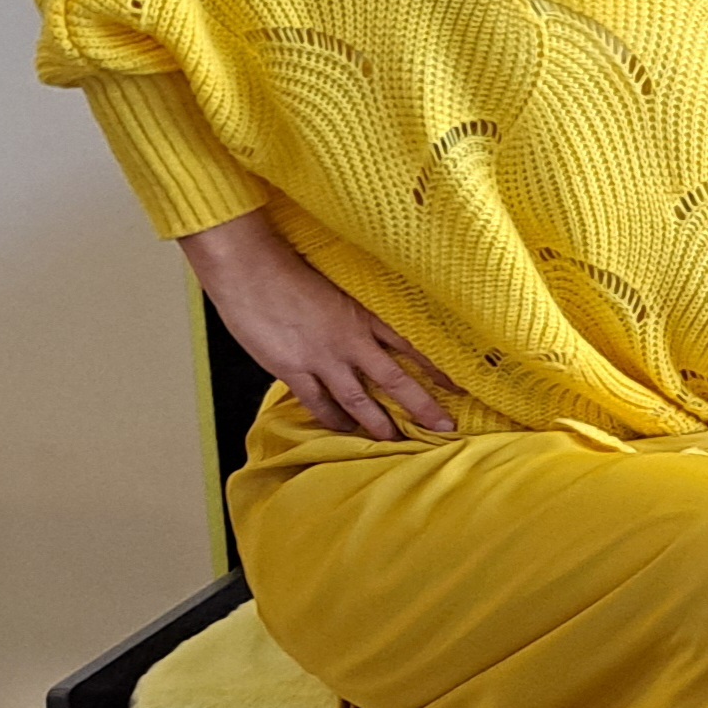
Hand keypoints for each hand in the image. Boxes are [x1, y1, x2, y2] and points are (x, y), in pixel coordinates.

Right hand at [179, 212, 453, 439]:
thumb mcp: (336, 283)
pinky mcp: (294, 369)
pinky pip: (319, 402)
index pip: (412, 345)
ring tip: (395, 440)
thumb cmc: (289, 266)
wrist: (248, 266)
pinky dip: (333, 418)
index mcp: (364, 315)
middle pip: (395, 379)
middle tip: (445, 426)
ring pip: (360, 399)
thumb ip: (354, 307)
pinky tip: (343, 428)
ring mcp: (322, 358)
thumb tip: (368, 321)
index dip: (437, 367)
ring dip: (379, 422)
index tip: (459, 384)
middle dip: (422, 406)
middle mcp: (350, 340)